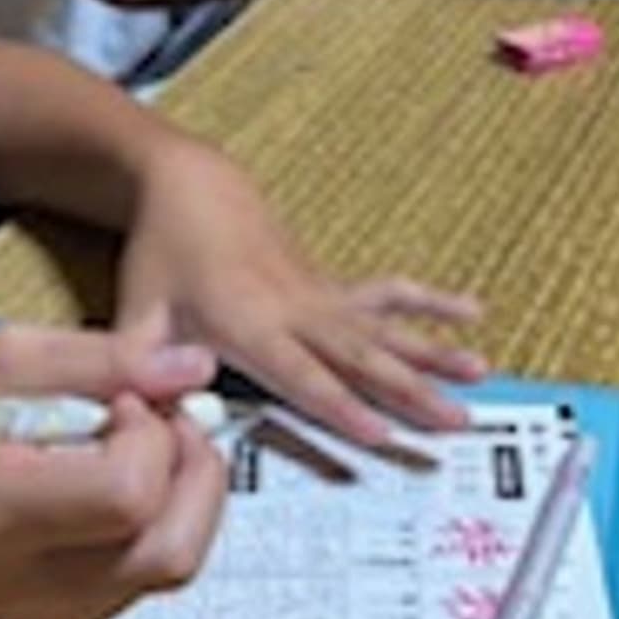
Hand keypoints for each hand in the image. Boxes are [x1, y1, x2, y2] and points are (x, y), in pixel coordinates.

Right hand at [0, 326, 227, 618]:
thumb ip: (100, 359)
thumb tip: (189, 368)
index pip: (126, 494)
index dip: (147, 431)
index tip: (122, 398)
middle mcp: (22, 584)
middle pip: (170, 547)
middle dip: (187, 465)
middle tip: (154, 418)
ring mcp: (50, 615)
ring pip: (175, 563)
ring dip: (183, 490)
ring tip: (139, 443)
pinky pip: (153, 575)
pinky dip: (161, 518)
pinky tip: (120, 479)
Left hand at [115, 143, 486, 446]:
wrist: (191, 185)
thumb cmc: (162, 255)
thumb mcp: (136, 310)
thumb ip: (140, 362)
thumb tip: (157, 402)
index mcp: (248, 323)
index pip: (301, 374)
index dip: (340, 406)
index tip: (380, 434)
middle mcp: (295, 310)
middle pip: (361, 356)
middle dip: (411, 391)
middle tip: (457, 421)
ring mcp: (318, 295)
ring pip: (385, 326)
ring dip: (434, 350)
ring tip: (482, 372)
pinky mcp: (329, 285)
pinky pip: (388, 295)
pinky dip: (430, 302)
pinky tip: (472, 310)